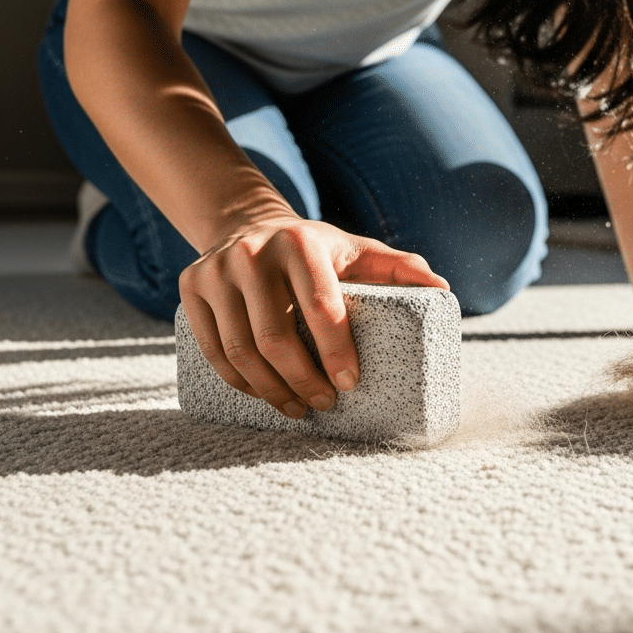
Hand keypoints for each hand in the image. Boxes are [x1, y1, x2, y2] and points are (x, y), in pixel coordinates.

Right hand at [178, 215, 448, 418]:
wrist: (247, 224)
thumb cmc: (315, 251)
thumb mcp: (357, 250)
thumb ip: (400, 269)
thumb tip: (443, 290)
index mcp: (300, 242)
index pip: (320, 307)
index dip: (335, 352)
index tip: (349, 384)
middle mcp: (252, 253)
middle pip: (274, 338)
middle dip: (302, 381)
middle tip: (325, 404)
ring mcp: (215, 270)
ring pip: (240, 351)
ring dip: (270, 390)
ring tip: (298, 408)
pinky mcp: (189, 286)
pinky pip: (213, 350)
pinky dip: (238, 382)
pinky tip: (264, 395)